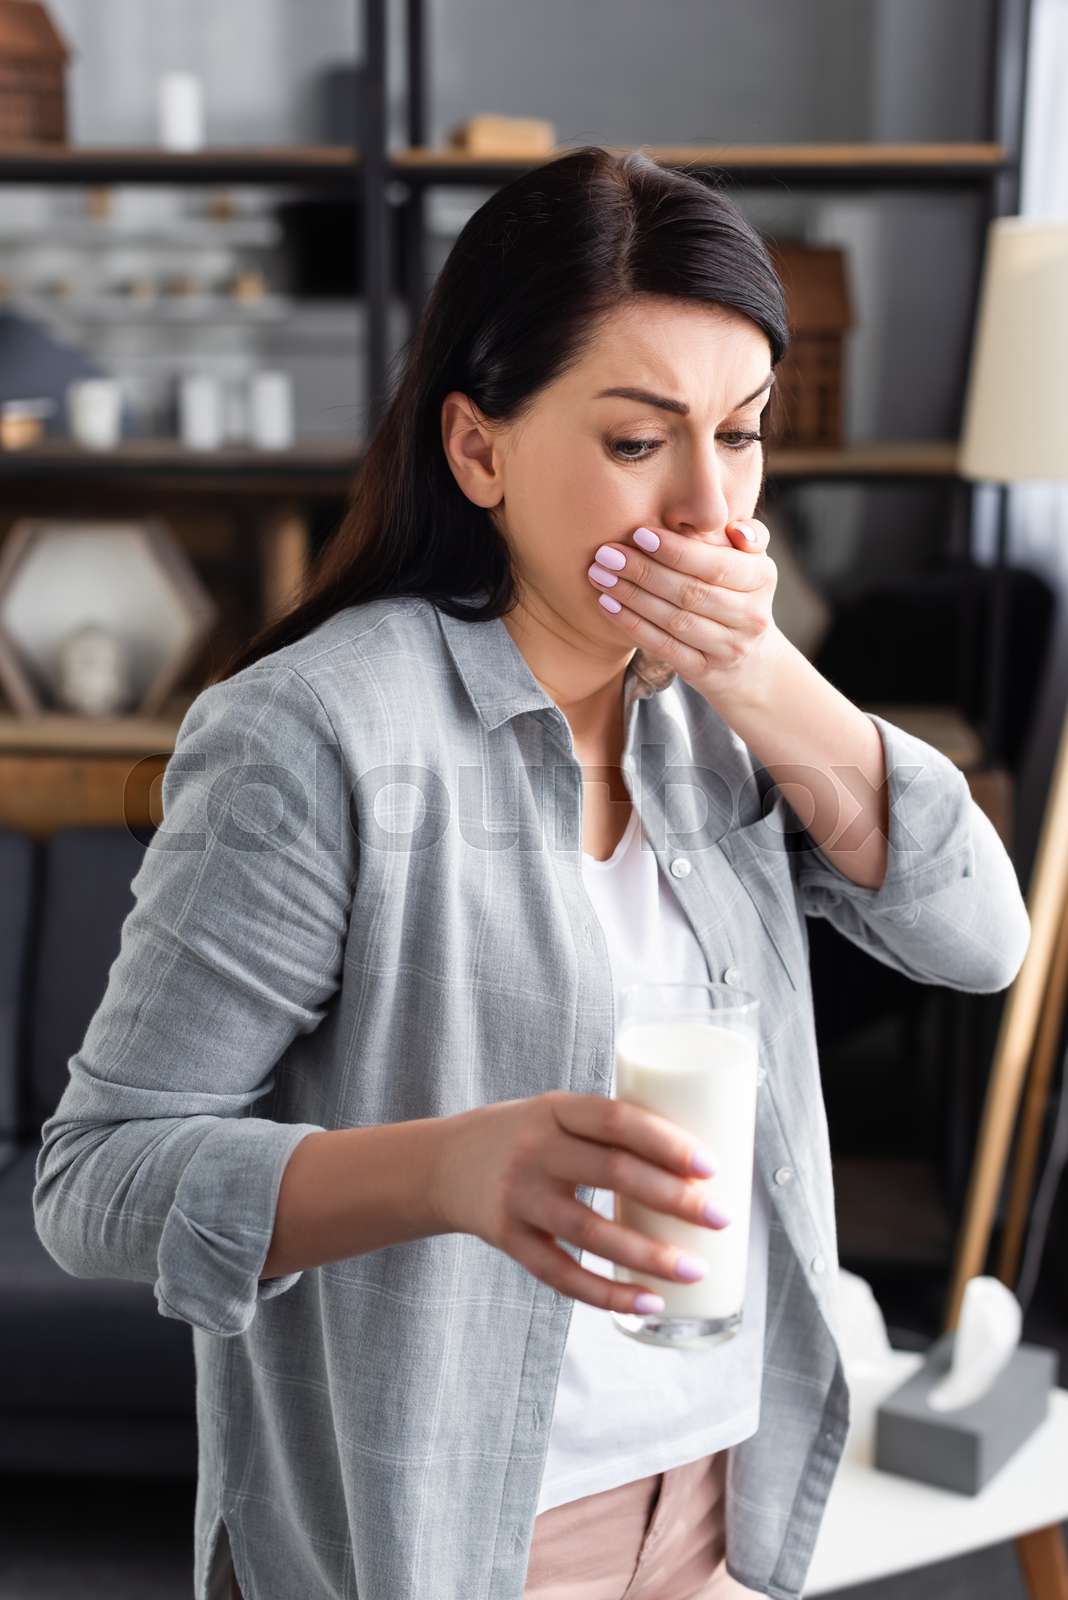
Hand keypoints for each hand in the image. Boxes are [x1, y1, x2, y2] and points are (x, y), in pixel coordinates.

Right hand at [428, 1090, 732, 1314]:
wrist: (442, 1164)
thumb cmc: (525, 1137)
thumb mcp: (555, 1113)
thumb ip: (608, 1132)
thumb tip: (696, 1166)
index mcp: (554, 1109)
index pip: (616, 1120)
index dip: (666, 1142)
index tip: (711, 1166)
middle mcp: (533, 1150)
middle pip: (613, 1174)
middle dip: (674, 1198)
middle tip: (721, 1217)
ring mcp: (518, 1197)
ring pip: (591, 1232)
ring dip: (649, 1254)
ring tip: (695, 1268)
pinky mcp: (508, 1239)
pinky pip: (561, 1274)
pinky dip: (607, 1293)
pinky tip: (648, 1303)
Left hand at [585, 518, 785, 705]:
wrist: (748, 659)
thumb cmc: (736, 591)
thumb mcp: (749, 560)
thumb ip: (744, 534)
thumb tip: (735, 528)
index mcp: (762, 578)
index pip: (716, 565)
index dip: (677, 551)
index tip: (639, 534)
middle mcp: (751, 616)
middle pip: (691, 593)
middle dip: (644, 572)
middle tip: (606, 554)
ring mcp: (729, 648)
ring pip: (675, 620)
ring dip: (632, 597)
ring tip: (600, 575)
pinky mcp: (704, 671)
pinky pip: (664, 647)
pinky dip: (633, 625)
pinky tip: (607, 605)